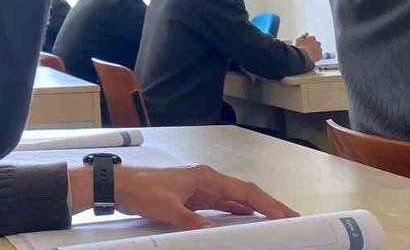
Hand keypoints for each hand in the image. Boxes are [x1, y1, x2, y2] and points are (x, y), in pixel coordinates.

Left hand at [68, 164, 298, 229]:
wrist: (119, 185)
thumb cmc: (140, 188)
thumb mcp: (166, 207)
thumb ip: (190, 220)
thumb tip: (211, 232)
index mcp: (205, 177)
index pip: (245, 191)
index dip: (268, 203)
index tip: (286, 214)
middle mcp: (206, 180)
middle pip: (245, 194)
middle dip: (268, 206)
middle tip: (289, 219)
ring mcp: (199, 189)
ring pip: (235, 200)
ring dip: (254, 210)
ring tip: (272, 221)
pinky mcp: (191, 198)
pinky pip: (220, 206)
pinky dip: (235, 213)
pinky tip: (242, 220)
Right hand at [294, 34, 322, 62]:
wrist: (304, 56)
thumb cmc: (301, 47)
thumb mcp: (298, 40)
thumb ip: (303, 36)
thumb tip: (306, 34)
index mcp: (312, 38)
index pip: (312, 38)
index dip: (309, 40)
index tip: (306, 43)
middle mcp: (317, 43)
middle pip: (317, 43)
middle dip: (314, 45)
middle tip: (308, 48)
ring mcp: (319, 50)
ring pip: (319, 49)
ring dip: (316, 51)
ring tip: (310, 54)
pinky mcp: (320, 56)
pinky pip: (319, 55)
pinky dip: (317, 56)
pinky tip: (312, 57)